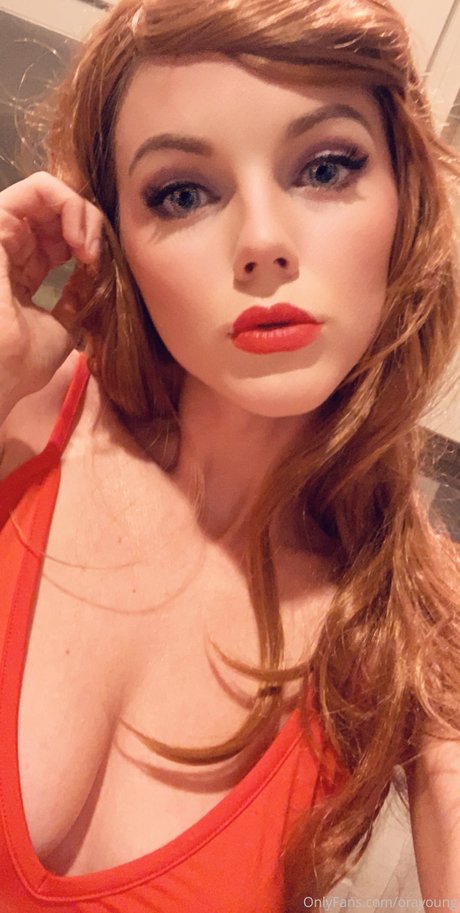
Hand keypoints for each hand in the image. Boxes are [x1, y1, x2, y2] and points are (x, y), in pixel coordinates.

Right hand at [0, 171, 102, 413]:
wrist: (1, 373)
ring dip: (83, 213)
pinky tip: (81, 241)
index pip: (59, 236)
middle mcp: (9, 246)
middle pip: (56, 209)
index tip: (100, 272)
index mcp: (19, 269)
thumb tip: (95, 275)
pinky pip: (39, 186)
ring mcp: (1, 231)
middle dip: (89, 224)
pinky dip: (71, 204)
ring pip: (50, 192)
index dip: (87, 244)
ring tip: (90, 250)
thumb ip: (76, 296)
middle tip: (98, 257)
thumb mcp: (62, 325)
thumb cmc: (22, 360)